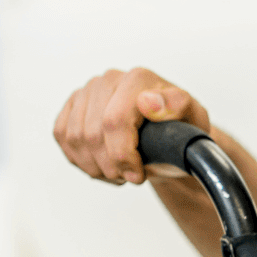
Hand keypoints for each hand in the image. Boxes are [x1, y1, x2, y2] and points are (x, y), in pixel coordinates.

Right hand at [54, 67, 213, 185]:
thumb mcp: (194, 120)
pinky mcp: (72, 107)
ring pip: (74, 138)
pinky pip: (62, 137)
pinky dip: (81, 160)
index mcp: (138, 79)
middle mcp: (109, 80)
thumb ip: (179, 107)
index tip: (138, 175)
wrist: (169, 138)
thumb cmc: (181, 130)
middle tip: (132, 177)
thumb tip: (150, 102)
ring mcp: (87, 92)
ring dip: (96, 166)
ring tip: (120, 172)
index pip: (115, 121)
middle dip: (110, 166)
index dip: (122, 155)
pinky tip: (104, 165)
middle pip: (92, 134)